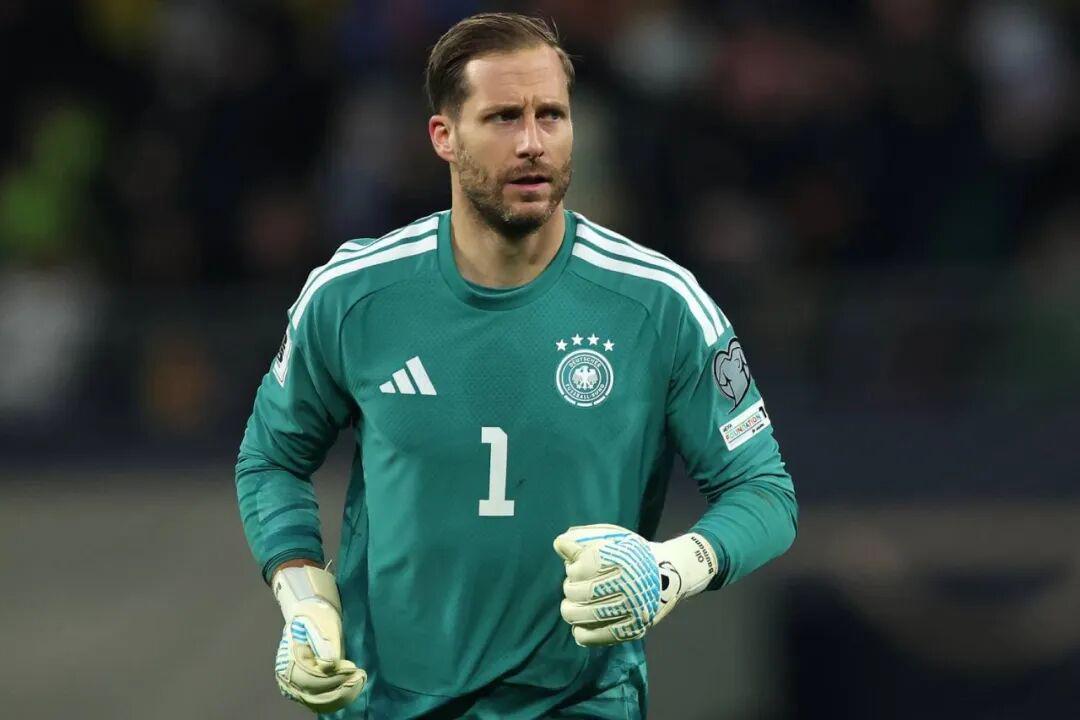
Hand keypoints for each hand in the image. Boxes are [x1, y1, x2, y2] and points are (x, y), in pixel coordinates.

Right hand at [272, 564, 366, 711]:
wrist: (310, 615)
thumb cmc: (318, 616)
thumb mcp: (324, 623)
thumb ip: (327, 644)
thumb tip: (331, 665)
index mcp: (291, 657)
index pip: (311, 677)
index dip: (333, 676)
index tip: (353, 668)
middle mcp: (287, 675)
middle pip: (313, 693)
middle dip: (339, 689)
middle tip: (360, 678)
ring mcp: (294, 686)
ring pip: (316, 701)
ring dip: (340, 696)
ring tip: (358, 683)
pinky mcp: (304, 690)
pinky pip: (318, 702)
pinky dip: (335, 699)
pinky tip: (351, 691)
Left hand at [553, 524, 717, 645]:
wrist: (670, 574)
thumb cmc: (633, 554)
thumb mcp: (613, 538)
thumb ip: (584, 538)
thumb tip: (559, 544)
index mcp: (622, 558)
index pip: (580, 567)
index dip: (572, 567)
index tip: (577, 566)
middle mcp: (628, 584)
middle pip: (577, 591)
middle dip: (570, 588)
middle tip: (576, 586)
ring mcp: (631, 609)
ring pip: (580, 615)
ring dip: (570, 610)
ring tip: (574, 604)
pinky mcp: (632, 629)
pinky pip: (593, 637)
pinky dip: (581, 631)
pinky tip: (581, 624)